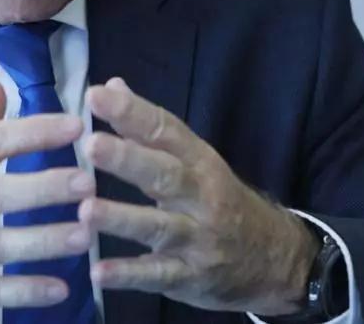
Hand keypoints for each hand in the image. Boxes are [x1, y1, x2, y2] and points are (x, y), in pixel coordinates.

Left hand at [80, 78, 319, 316]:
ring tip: (85, 210)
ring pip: (159, 227)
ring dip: (122, 219)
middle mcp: (201, 197)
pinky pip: (158, 276)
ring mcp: (197, 239)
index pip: (166, 132)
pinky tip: (98, 272)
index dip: (132, 113)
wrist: (277, 261)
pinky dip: (129, 275)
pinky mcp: (190, 278)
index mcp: (200, 162)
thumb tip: (111, 86)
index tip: (95, 96)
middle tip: (91, 145)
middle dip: (128, 159)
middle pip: (164, 175)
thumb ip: (149, 128)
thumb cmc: (221, 202)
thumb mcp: (195, 161)